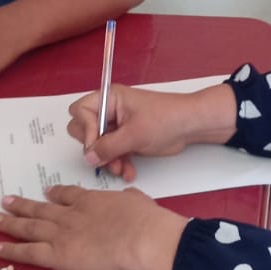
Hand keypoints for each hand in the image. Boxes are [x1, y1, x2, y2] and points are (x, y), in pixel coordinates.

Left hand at [0, 186, 188, 269]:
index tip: (47, 192)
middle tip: (7, 200)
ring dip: (10, 223)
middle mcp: (70, 215)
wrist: (139, 236)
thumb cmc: (144, 219)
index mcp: (90, 201)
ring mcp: (61, 233)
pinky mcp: (57, 254)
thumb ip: (129, 198)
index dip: (55, 194)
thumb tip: (131, 197)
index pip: (67, 195)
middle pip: (41, 209)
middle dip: (23, 205)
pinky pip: (28, 252)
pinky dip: (12, 248)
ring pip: (29, 227)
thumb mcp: (137, 200)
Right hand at [67, 82, 238, 181]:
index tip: (96, 144)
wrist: (190, 126)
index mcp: (110, 98)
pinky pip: (113, 153)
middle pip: (84, 129)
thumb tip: (89, 156)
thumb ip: (109, 146)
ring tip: (121, 168)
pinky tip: (129, 171)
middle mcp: (111, 110)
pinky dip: (118, 162)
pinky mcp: (126, 139)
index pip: (80, 110)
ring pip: (99, 145)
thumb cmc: (167, 118)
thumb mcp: (135, 134)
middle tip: (106, 157)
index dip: (85, 129)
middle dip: (95, 147)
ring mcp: (118, 125)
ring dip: (108, 159)